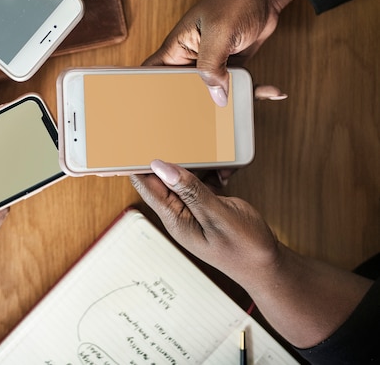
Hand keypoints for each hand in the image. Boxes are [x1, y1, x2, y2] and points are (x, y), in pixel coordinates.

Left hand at [131, 160, 373, 348]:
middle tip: (176, 135)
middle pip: (163, 178)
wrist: (269, 267)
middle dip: (172, 158)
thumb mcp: (218, 216)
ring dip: (198, 165)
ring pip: (185, 177)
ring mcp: (193, 209)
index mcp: (174, 219)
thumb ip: (190, 191)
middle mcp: (179, 213)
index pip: (146, 186)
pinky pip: (202, 183)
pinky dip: (212, 173)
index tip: (133, 140)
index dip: (137, 164)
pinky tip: (226, 173)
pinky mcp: (207, 205)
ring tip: (215, 158)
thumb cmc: (245, 247)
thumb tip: (161, 166)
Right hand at [144, 0, 300, 105]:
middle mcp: (190, 57)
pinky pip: (235, 84)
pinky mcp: (229, 65)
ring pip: (212, 91)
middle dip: (196, 105)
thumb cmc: (236, 0)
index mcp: (176, 48)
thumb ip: (211, 66)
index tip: (154, 109)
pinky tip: (271, 90)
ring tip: (247, 104)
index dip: (148, 90)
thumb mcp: (219, 33)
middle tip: (211, 117)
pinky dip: (253, 89)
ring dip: (231, 99)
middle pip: (183, 90)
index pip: (151, 72)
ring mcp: (210, 62)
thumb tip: (217, 96)